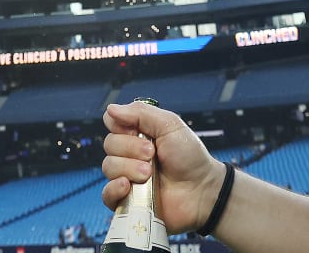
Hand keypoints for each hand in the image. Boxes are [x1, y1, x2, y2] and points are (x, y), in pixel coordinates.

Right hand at [99, 101, 223, 232]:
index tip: (137, 131)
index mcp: (138, 133)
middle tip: (152, 155)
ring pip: (108, 167)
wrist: (202, 190)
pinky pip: (107, 194)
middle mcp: (130, 153)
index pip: (112, 122)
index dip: (121, 126)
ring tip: (149, 174)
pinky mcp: (127, 199)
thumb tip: (111, 108)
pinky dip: (114, 189)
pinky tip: (128, 186)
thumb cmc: (190, 158)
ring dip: (129, 168)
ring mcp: (128, 176)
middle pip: (109, 144)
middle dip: (131, 148)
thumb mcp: (170, 125)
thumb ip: (141, 113)